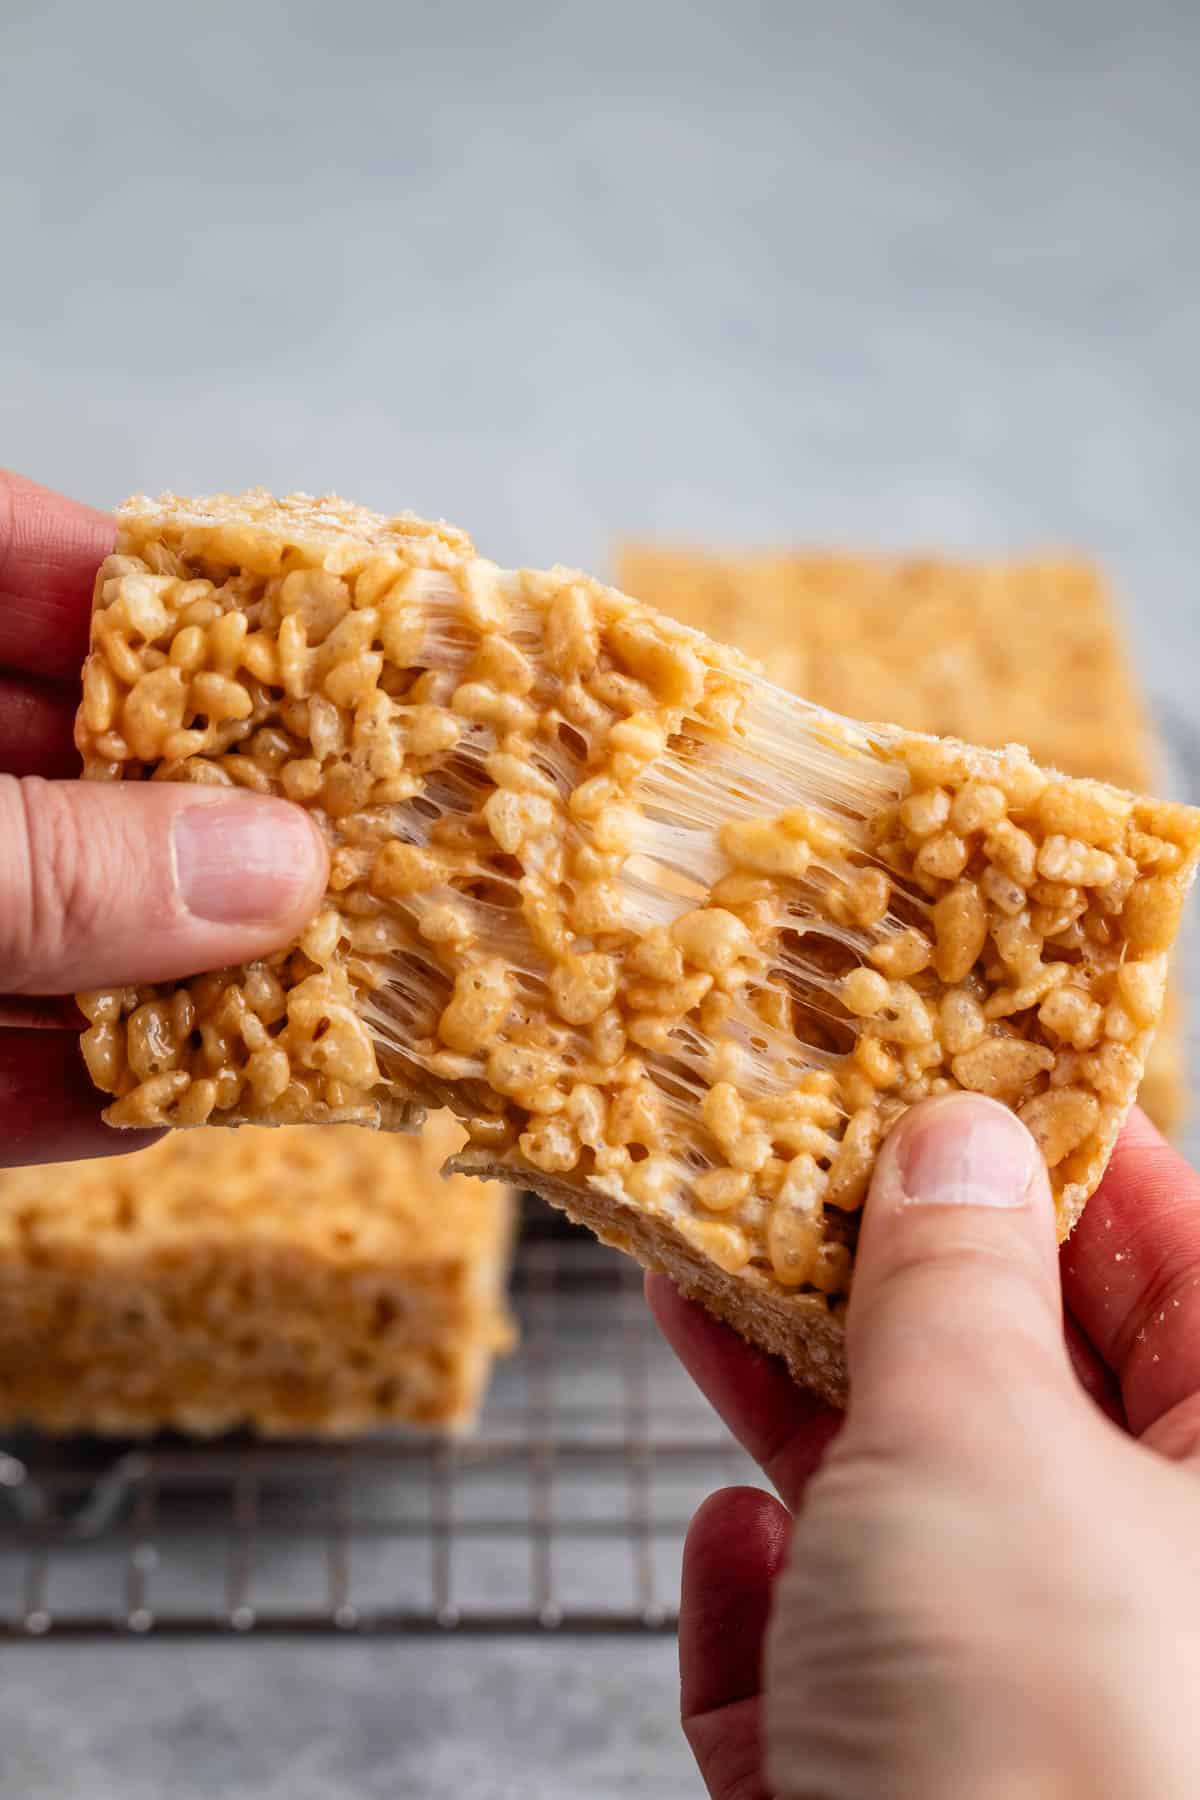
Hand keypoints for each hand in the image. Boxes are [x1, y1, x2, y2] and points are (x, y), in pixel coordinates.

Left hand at [0, 472, 326, 1165]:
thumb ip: (48, 865)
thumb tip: (277, 867)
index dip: (138, 577)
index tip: (293, 625)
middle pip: (42, 753)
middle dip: (186, 806)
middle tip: (341, 836)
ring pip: (22, 916)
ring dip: (146, 967)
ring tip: (300, 989)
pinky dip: (46, 1090)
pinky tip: (153, 1107)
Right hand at [650, 1097, 1199, 1798]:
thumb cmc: (1033, 1754)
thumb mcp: (981, 1443)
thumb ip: (956, 1276)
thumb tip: (955, 1141)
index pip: (1176, 1262)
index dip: (1062, 1154)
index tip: (953, 1070)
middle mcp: (1153, 1590)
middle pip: (1023, 1377)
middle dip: (886, 1272)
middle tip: (795, 1167)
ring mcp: (1025, 1693)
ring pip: (904, 1503)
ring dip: (786, 1396)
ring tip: (697, 1281)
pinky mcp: (901, 1775)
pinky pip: (832, 1647)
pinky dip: (771, 1592)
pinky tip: (733, 1550)